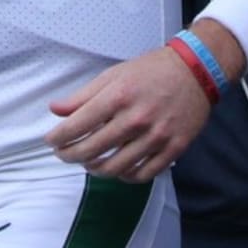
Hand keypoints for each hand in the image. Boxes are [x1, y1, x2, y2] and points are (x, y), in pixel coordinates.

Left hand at [45, 46, 212, 182]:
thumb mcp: (114, 74)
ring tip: (89, 163)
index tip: (51, 141)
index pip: (77, 126)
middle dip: (70, 155)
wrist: (195, 70)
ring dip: (95, 169)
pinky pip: (144, 174)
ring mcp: (157, 136)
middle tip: (64, 154)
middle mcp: (136, 118)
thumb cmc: (152, 70)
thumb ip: (84, 95)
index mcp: (119, 96)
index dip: (58, 138)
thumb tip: (55, 110)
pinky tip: (118, 169)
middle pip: (91, 150)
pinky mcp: (174, 147)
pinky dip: (126, 176)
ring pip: (115, 168)